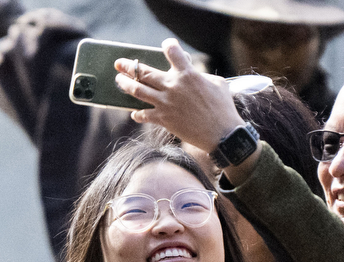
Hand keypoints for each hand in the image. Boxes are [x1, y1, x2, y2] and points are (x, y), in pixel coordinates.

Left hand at [115, 40, 257, 181]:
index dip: (168, 46)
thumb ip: (201, 75)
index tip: (166, 46)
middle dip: (129, 65)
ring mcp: (166, 103)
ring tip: (119, 80)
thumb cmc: (224, 108)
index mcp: (187, 74)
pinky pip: (144, 115)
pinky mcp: (164, 119)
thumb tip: (192, 73)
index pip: (172, 51)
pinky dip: (138, 114)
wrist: (222, 135)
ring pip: (138, 90)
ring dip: (125, 84)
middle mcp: (173, 86)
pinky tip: (135, 113)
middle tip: (119, 63)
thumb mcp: (217, 83)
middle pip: (144, 72)